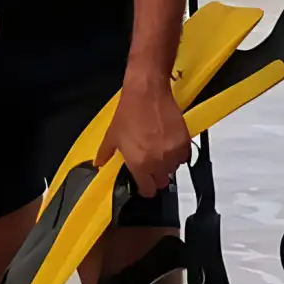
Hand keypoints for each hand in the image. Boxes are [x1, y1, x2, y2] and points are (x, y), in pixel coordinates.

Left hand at [103, 69, 189, 198]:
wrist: (147, 92)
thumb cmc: (129, 112)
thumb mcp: (112, 134)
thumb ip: (105, 153)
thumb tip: (99, 164)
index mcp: (139, 164)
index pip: (148, 190)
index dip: (144, 188)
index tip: (143, 183)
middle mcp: (158, 162)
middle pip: (162, 182)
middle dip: (155, 177)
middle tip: (150, 165)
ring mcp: (173, 153)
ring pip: (173, 169)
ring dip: (167, 165)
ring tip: (159, 151)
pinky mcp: (184, 141)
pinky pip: (184, 157)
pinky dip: (178, 154)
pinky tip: (169, 144)